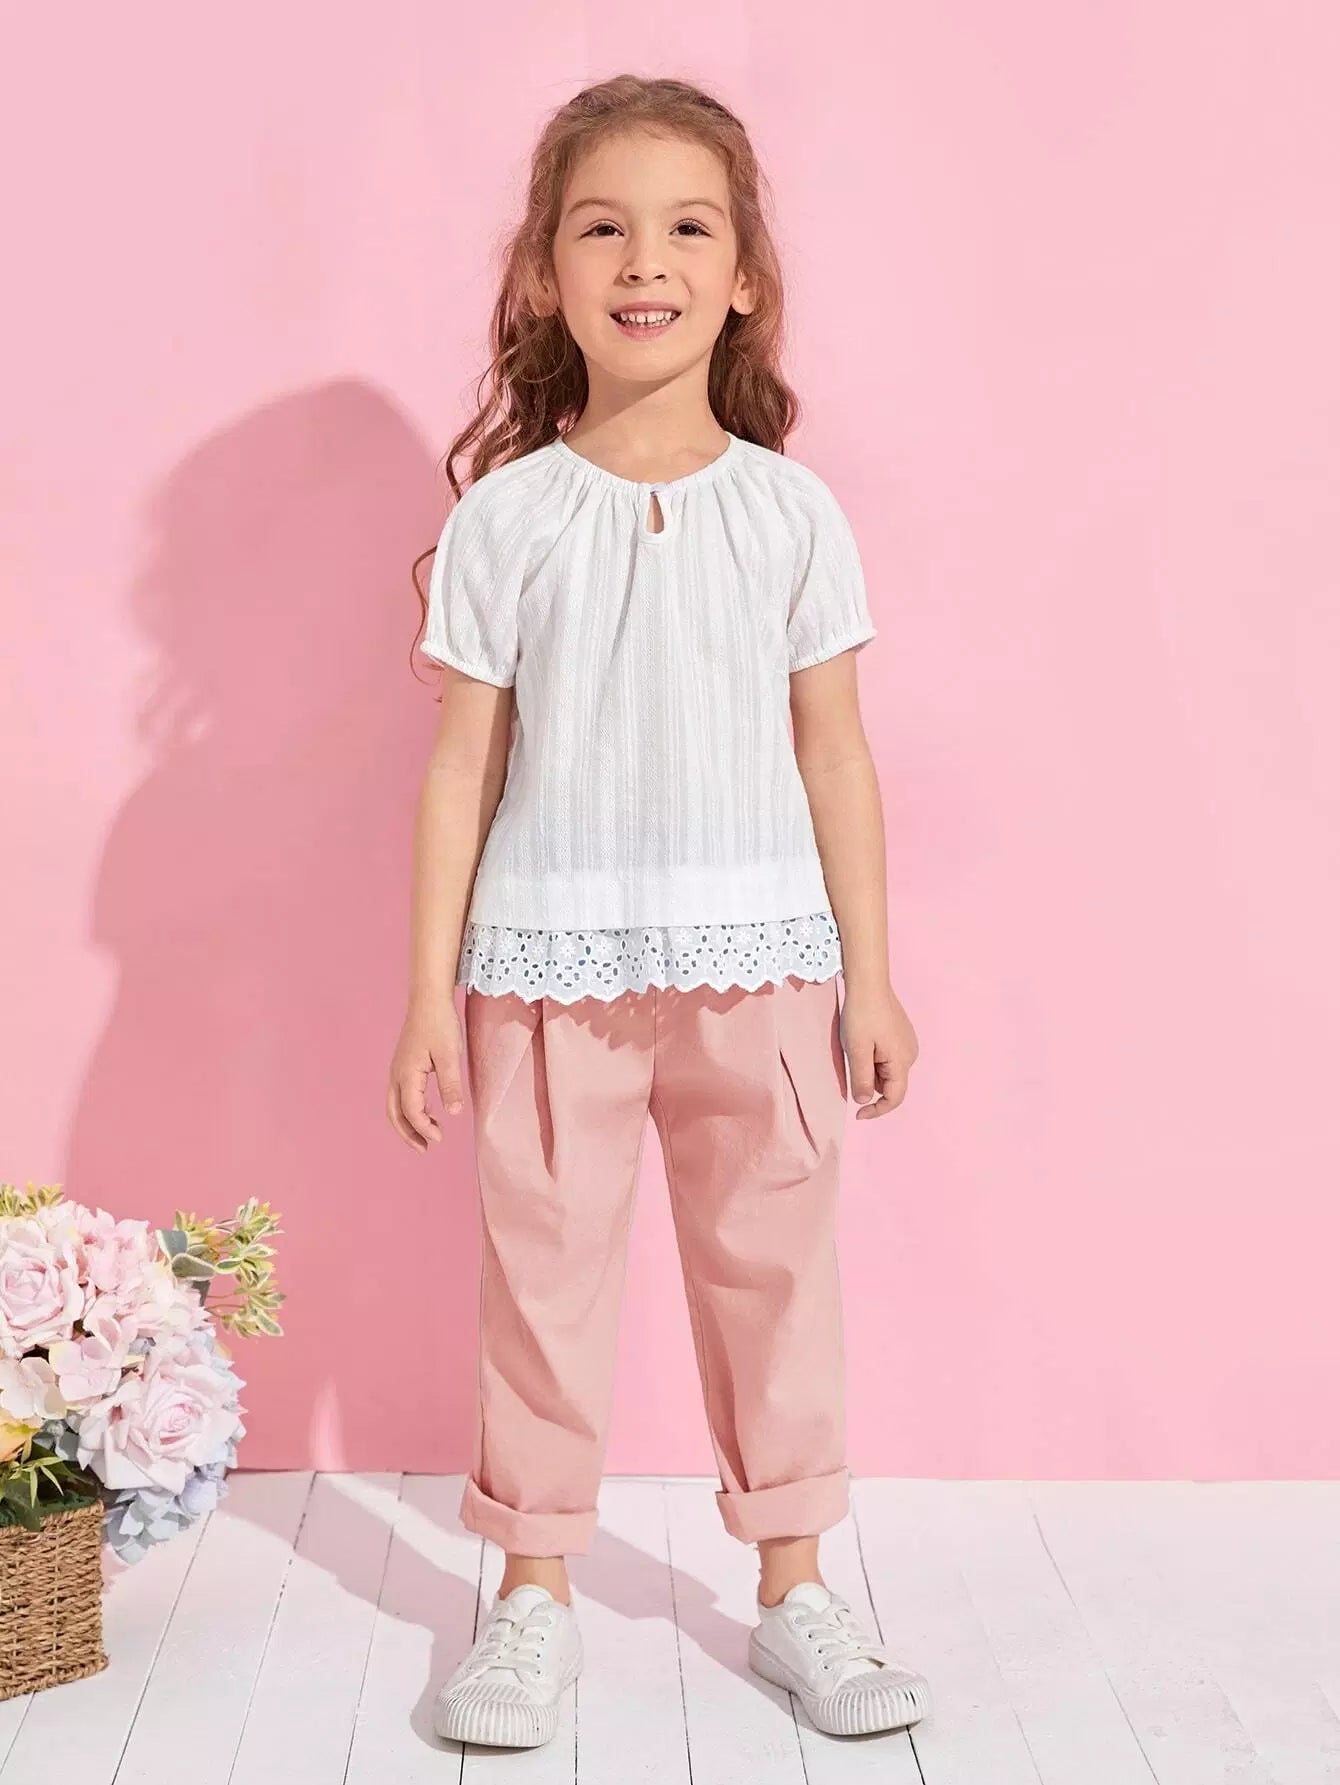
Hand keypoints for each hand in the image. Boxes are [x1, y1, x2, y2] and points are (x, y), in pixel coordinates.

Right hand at [386, 999, 465, 1151]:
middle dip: (407, 1134)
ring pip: (394, 1106)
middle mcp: (396, 1075)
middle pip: (394, 1113)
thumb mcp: (450, 1056)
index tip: (440, 1138)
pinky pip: (400, 1095)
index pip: (411, 1111)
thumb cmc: (440, 1025)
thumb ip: (451, 1085)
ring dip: (407, 1124)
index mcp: (407, 1074)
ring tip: (426, 1137)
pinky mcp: (403, 1065)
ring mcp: (397, 1070)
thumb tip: (453, 1114)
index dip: (423, 1128)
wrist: (428, 1000)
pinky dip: (409, 1109)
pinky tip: (428, 1112)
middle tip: (424, 1149)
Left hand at [841, 980, 917, 1119]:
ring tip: (857, 1047)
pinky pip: (889, 1058)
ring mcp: (908, 1044)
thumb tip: (864, 1100)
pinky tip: (864, 1042)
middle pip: (890, 1084)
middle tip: (852, 1062)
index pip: (894, 1098)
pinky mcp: (902, 1035)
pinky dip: (875, 1059)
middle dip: (870, 1083)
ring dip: (871, 1069)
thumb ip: (861, 1078)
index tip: (858, 1113)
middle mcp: (910, 1055)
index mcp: (901, 1061)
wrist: (869, 983)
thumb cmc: (861, 1015)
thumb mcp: (857, 1050)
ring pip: (888, 1071)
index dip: (877, 1110)